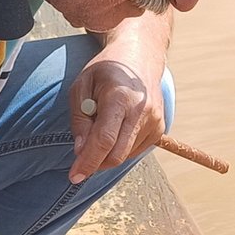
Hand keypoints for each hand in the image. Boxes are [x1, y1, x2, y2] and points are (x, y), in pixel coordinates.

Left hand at [69, 57, 162, 183]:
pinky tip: (118, 126)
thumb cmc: (106, 71)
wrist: (140, 57)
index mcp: (120, 98)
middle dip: (95, 163)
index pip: (104, 140)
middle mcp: (142, 111)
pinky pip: (133, 151)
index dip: (88, 161)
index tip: (74, 177)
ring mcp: (155, 122)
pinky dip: (120, 147)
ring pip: (124, 156)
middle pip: (116, 155)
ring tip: (103, 123)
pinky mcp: (160, 129)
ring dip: (107, 151)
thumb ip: (79, 119)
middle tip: (80, 159)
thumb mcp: (81, 86)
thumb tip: (80, 151)